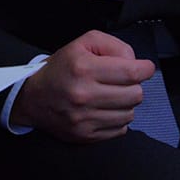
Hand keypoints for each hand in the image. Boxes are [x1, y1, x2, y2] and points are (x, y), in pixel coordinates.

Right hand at [10, 30, 152, 142]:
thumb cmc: (61, 68)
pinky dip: (118, 119)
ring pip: (130, 113)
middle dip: (134, 85)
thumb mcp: (83, 43)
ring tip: (111, 95)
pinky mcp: (86, 135)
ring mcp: (85, 118)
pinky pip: (120, 129)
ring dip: (126, 103)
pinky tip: (105, 109)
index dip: (145, 69)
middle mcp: (84, 94)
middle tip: (122, 81)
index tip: (145, 68)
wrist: (33, 97)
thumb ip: (113, 45)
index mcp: (84, 68)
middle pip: (135, 94)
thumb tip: (135, 62)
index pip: (131, 73)